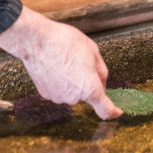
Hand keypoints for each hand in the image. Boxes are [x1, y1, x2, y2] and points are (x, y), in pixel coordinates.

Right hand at [0, 6, 122, 119]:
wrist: (35, 41)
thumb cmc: (65, 42)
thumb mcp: (93, 50)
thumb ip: (101, 70)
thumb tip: (101, 80)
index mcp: (90, 88)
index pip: (105, 109)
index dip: (113, 112)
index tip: (117, 111)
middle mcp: (74, 98)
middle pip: (87, 94)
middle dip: (88, 81)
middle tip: (81, 61)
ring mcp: (58, 97)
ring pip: (72, 91)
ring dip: (73, 80)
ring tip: (65, 60)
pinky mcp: (45, 93)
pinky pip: (59, 89)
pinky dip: (60, 81)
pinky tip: (54, 65)